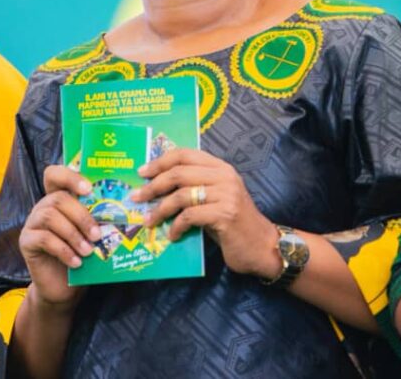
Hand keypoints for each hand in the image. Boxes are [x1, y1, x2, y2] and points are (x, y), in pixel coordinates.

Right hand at [18, 165, 98, 311]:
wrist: (63, 287)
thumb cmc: (82, 256)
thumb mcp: (92, 235)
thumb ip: (99, 220)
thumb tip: (122, 211)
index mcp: (60, 199)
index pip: (55, 174)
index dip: (70, 176)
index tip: (89, 188)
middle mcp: (43, 207)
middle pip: (58, 198)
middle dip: (81, 216)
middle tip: (97, 234)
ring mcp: (32, 223)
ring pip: (50, 217)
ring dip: (73, 234)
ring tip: (88, 251)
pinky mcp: (26, 242)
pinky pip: (43, 239)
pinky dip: (63, 250)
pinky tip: (76, 262)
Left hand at [131, 148, 280, 277]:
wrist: (262, 246)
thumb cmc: (234, 225)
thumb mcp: (215, 200)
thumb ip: (194, 189)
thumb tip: (157, 188)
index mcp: (221, 168)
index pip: (185, 154)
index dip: (160, 161)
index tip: (142, 172)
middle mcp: (225, 176)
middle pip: (179, 172)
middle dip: (153, 186)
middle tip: (137, 197)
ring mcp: (226, 195)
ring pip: (182, 195)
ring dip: (160, 209)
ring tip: (150, 220)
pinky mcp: (225, 215)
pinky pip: (190, 216)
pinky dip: (176, 226)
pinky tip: (173, 235)